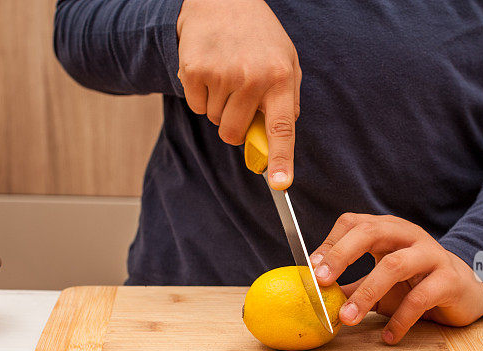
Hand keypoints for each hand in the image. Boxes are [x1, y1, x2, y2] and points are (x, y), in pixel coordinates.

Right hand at [177, 0, 300, 189]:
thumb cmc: (258, 35)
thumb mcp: (286, 60)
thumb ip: (287, 99)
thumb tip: (280, 135)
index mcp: (280, 78)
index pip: (282, 128)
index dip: (281, 159)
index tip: (280, 183)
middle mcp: (252, 77)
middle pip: (235, 133)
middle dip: (235, 126)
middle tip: (239, 98)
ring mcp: (222, 74)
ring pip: (215, 120)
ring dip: (219, 105)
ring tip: (226, 73)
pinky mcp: (194, 70)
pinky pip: (197, 106)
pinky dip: (201, 94)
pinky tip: (210, 70)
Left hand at [310, 214, 482, 343]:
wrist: (466, 290)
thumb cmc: (417, 282)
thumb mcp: (380, 281)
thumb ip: (351, 286)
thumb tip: (315, 296)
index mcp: (388, 230)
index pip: (354, 222)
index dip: (330, 242)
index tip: (312, 269)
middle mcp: (408, 236)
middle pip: (371, 232)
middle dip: (342, 255)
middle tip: (322, 281)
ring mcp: (431, 255)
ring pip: (395, 265)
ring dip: (367, 293)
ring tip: (348, 318)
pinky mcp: (449, 280)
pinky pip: (421, 297)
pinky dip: (401, 319)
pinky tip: (389, 336)